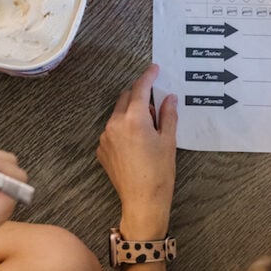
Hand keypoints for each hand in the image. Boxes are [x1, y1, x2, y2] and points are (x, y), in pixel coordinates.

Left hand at [97, 64, 177, 238]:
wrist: (143, 201)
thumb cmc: (159, 172)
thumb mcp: (168, 140)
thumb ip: (168, 114)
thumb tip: (169, 98)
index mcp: (133, 119)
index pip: (140, 89)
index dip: (148, 76)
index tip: (154, 69)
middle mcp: (115, 124)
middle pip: (125, 98)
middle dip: (139, 97)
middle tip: (156, 108)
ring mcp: (105, 137)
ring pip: (118, 115)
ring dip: (131, 114)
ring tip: (148, 131)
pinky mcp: (102, 150)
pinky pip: (112, 131)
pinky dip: (123, 130)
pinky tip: (136, 144)